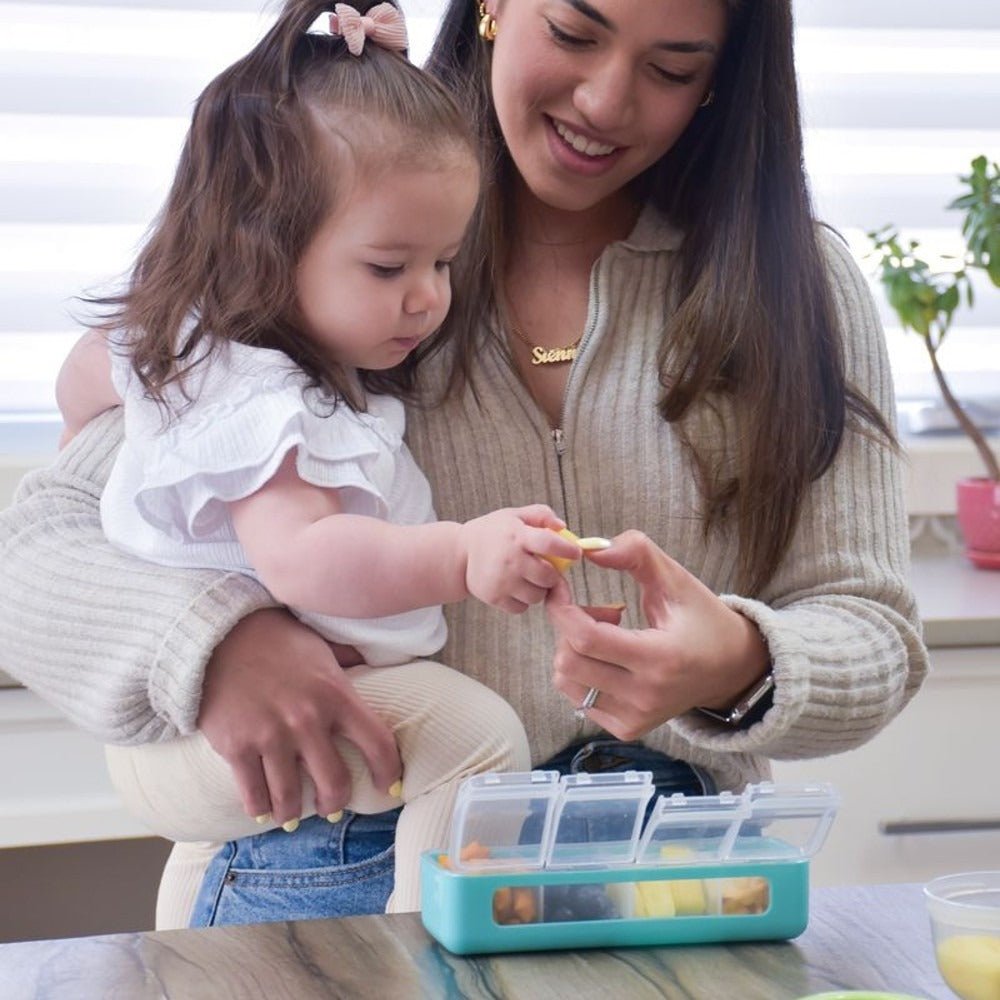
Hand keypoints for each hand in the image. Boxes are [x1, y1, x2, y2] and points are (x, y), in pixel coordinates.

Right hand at [197, 608, 401, 823]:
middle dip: (335, 803)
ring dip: (294, 813)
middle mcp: (307, 719)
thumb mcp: (322, 646)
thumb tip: (374, 660)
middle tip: (331, 807)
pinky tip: (263, 811)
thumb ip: (349, 660)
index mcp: (336, 694)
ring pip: (291, 798)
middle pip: (336, 783)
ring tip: (292, 816)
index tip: (388, 788)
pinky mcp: (236, 747)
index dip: (389, 772)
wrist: (218, 635)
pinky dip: (259, 809)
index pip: (378, 743)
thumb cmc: (276, 640)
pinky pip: (253, 794)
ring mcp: (271, 736)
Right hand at [459, 504, 576, 612]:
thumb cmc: (494, 532)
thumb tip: (562, 527)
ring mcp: (501, 581)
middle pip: (548, 577)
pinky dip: (522, 601)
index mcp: (516, 535)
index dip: (568, 549)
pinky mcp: (494, 597)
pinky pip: (522, 607)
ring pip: (537, 596)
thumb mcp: (515, 515)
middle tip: (546, 569)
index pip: (550, 543)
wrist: (460, 553)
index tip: (576, 553)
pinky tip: (515, 588)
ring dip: (538, 589)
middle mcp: (510, 559)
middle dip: (552, 574)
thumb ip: (541, 515)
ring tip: (528, 578)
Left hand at [544, 530, 769, 739]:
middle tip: (597, 609)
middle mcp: (645, 696)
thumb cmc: (702, 620)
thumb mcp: (676, 579)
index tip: (559, 586)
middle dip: (568, 626)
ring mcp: (635, 717)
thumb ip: (636, 553)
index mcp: (660, 658)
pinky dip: (580, 672)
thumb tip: (590, 549)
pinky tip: (608, 658)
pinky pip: (578, 698)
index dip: (561, 608)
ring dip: (572, 649)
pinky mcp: (628, 728)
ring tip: (605, 633)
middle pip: (569, 660)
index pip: (586, 638)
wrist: (731, 669)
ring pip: (567, 681)